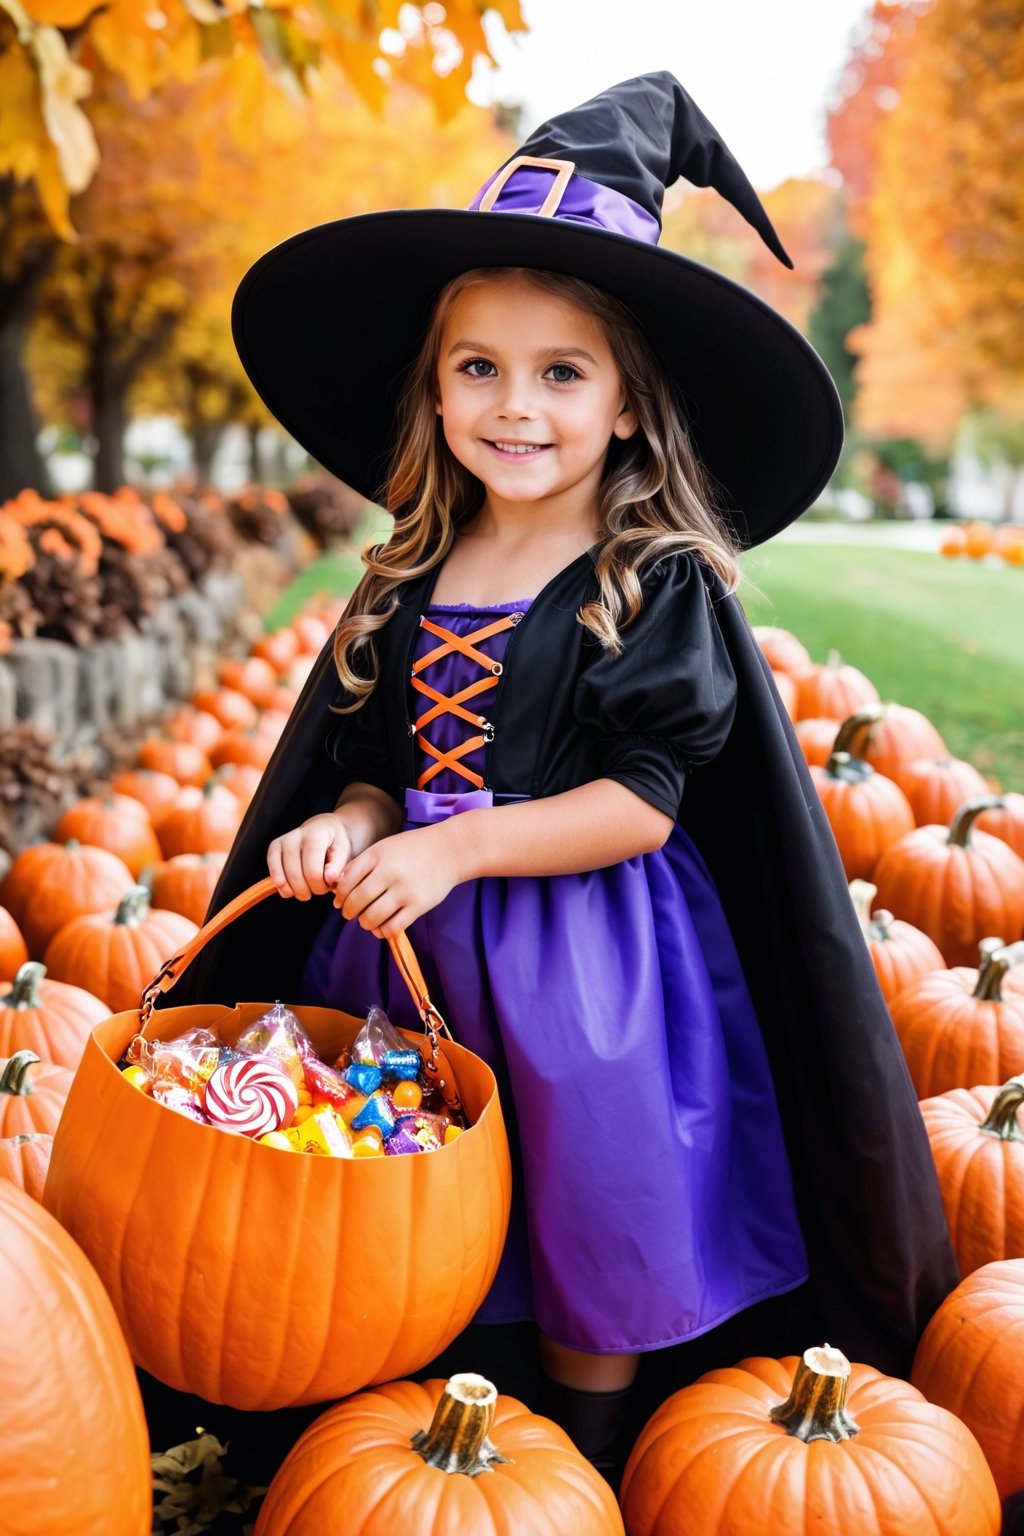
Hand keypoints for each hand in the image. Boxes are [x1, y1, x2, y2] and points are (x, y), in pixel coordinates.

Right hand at [267, 813, 353, 899]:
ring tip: (308, 887)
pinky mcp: (274, 847)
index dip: (321, 886)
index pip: (313, 872)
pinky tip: (290, 890)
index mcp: (316, 835)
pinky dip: (281, 886)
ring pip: (283, 877)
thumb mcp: (345, 852)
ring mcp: (283, 841)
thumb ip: (339, 866)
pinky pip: (272, 872)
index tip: (329, 885)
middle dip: (310, 890)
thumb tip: (329, 878)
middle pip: (297, 876)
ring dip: (296, 890)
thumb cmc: (336, 843)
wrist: (325, 828)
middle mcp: (296, 836)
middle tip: (319, 888)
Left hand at [330, 826, 459, 937]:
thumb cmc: (412, 849)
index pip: (346, 882)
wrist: (449, 850)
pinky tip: (383, 927)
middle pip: (356, 901)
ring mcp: (405, 890)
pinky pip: (393, 927)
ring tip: (367, 921)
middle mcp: (389, 872)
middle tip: (350, 914)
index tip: (340, 902)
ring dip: (365, 923)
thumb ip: (361, 865)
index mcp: (377, 856)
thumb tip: (338, 890)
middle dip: (349, 912)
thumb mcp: (384, 848)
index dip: (340, 896)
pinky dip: (383, 931)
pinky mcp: (419, 905)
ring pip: (372, 918)